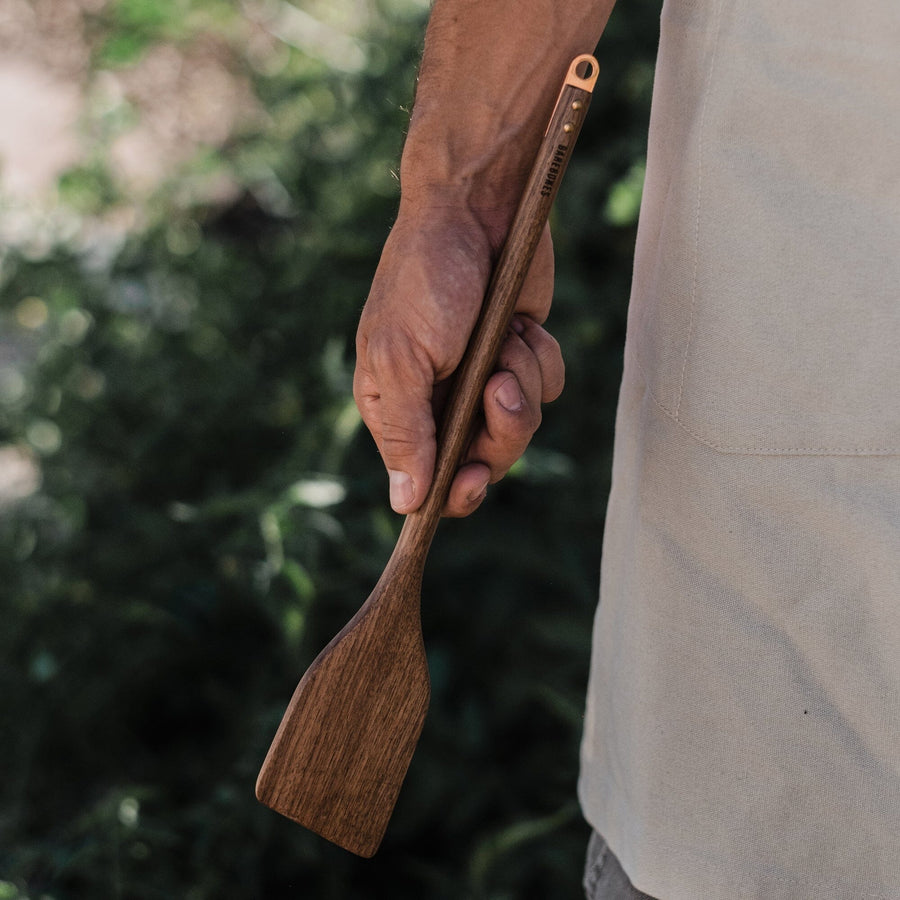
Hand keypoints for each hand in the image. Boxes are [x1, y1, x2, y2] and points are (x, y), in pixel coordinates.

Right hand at [353, 208, 563, 516]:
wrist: (477, 206)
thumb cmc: (424, 278)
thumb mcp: (401, 358)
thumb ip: (404, 432)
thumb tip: (406, 501)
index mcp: (397, 407)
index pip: (426, 480)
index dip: (455, 492)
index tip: (475, 476)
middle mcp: (440, 400)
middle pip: (485, 460)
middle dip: (502, 429)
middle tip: (500, 384)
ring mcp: (484, 378)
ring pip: (523, 425)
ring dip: (522, 384)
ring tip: (507, 340)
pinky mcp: (521, 354)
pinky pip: (548, 387)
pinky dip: (543, 359)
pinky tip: (521, 324)